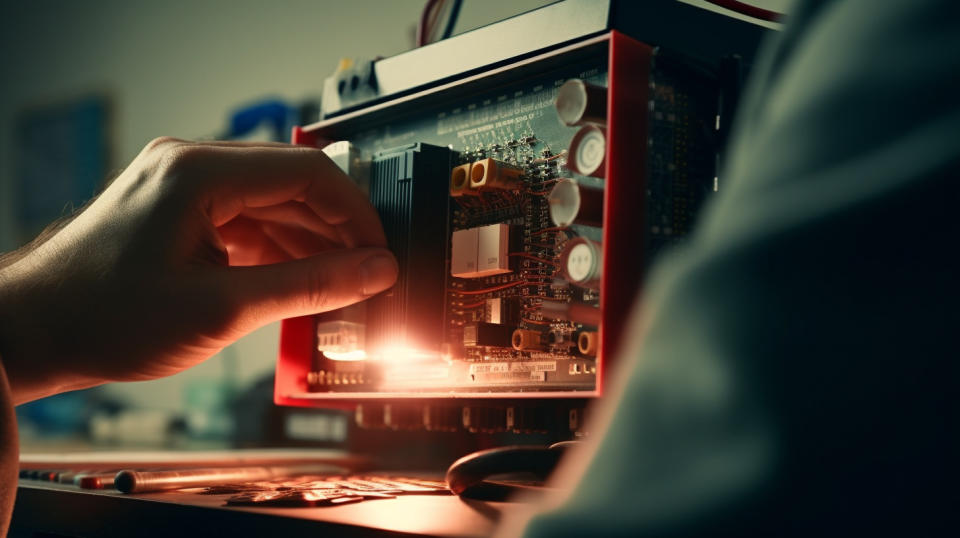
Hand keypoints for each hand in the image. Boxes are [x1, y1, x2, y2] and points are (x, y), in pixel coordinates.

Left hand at [0, 138, 397, 403]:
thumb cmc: (104, 318)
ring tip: (341, 285)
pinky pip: (246, 221)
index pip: (307, 173)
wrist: (34, 333)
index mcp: (198, 173)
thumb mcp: (221, 309)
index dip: (355, 213)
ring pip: (272, 204)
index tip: (381, 251)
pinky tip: (300, 282)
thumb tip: (372, 272)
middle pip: (292, 186)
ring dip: (309, 243)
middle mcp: (191, 166)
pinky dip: (277, 250)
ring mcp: (184, 186)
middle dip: (336, 231)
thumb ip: (308, 286)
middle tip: (369, 274)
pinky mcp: (180, 211)